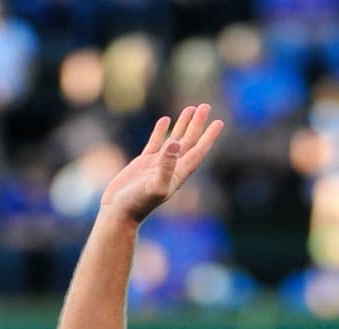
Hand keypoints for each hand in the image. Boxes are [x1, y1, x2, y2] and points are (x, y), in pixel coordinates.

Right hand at [99, 104, 224, 226]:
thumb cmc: (138, 203)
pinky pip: (156, 142)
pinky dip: (161, 131)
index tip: (219, 122)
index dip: (208, 138)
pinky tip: (165, 120)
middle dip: (198, 125)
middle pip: (189, 142)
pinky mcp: (144, 163)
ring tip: (191, 109)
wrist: (119, 211)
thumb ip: (166, 165)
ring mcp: (158, 165)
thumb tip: (176, 143)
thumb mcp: (155, 184)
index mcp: (178, 174)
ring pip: (175, 140)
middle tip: (205, 107)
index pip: (197, 152)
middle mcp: (172, 168)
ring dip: (183, 125)